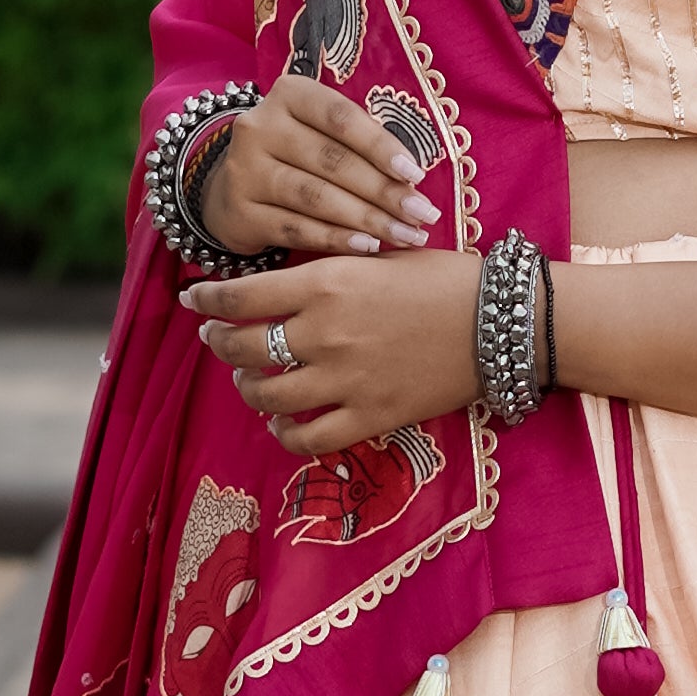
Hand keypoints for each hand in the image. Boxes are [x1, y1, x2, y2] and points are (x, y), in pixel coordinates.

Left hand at [188, 252, 486, 451]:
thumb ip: (327, 270)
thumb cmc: (444, 279)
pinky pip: (307, 439)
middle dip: (220, 343)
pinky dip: (284, 434)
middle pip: (244, 347)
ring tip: (249, 379)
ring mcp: (346, 380)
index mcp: (327, 283)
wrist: (501, 321)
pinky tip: (281, 424)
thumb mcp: (378, 256)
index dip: (207, 301)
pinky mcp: (370, 417)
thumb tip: (279, 282)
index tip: (195, 301)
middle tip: (217, 339)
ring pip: (266, 396)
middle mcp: (326, 333)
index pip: (241, 297)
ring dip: (247, 388)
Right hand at [191, 73, 433, 259]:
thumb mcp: (323, 132)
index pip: (342, 118)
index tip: (417, 176)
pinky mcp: (240, 212)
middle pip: (332, 161)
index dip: (382, 147)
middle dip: (384, 191)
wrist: (236, 187)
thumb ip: (361, 143)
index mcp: (290, 94)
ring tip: (405, 235)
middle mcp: (260, 126)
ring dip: (367, 219)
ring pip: (316, 197)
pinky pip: (296, 229)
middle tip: (422, 215)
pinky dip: (336, 240)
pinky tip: (367, 247)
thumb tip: (413, 178)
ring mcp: (245, 170)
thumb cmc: (300, 154)